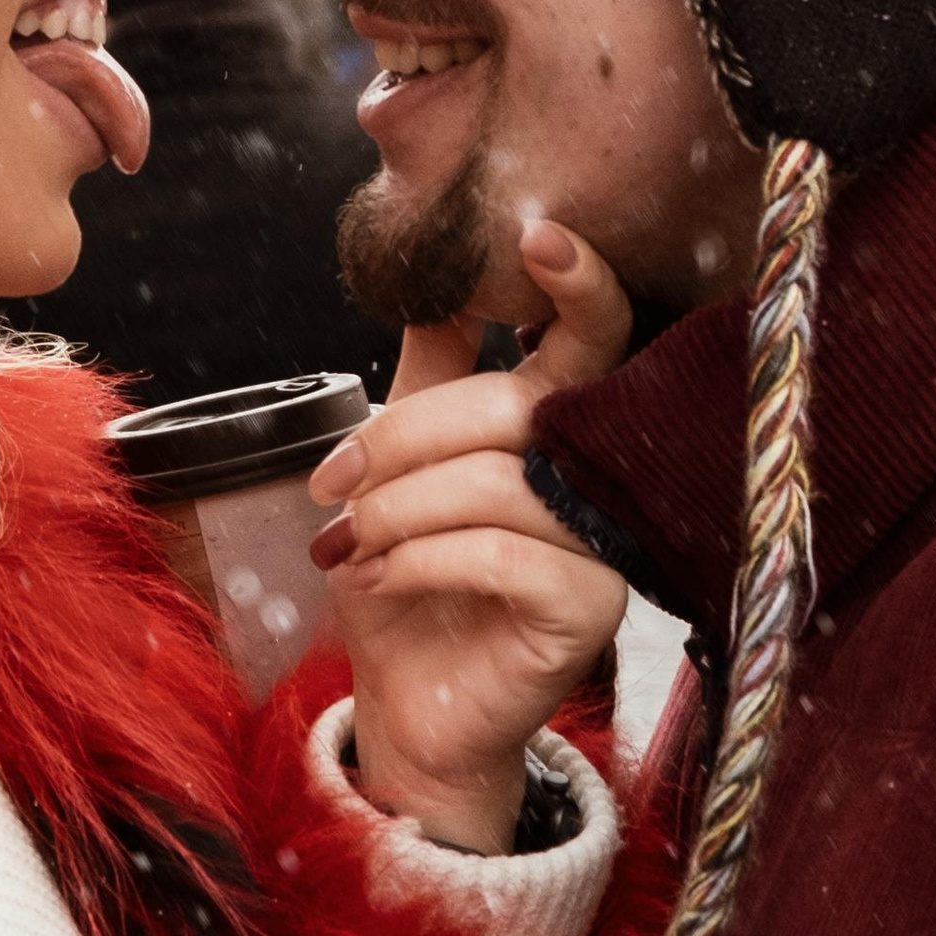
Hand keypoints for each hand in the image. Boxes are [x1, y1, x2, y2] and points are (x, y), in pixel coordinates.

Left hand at [309, 220, 631, 850]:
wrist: (405, 701)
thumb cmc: (405, 579)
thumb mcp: (395, 462)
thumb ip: (428, 373)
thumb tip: (437, 279)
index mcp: (555, 421)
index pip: (592, 334)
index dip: (578, 280)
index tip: (534, 234)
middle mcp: (595, 473)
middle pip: (516, 405)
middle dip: (406, 436)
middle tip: (332, 479)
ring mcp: (603, 540)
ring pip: (499, 482)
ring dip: (397, 508)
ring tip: (345, 541)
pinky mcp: (590, 606)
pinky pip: (501, 554)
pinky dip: (417, 559)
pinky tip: (372, 578)